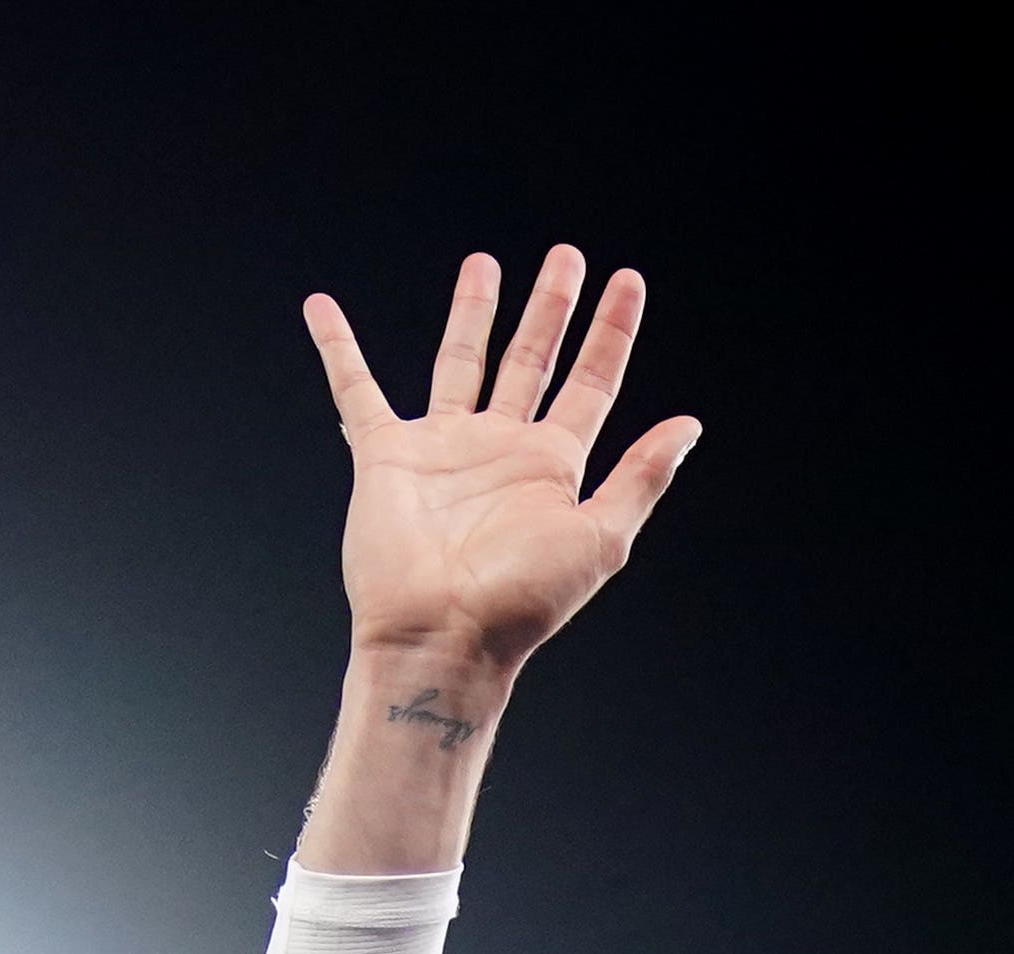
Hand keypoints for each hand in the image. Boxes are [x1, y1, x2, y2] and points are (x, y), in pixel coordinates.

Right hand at [303, 245, 697, 680]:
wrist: (442, 636)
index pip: (591, 383)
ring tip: (484, 263)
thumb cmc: (522, 601)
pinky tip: (323, 309)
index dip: (611, 332)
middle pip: (532, 359)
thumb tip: (690, 425)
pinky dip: (338, 349)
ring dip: (473, 312)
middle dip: (551, 308)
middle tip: (567, 257)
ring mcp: (444, 448)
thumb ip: (641, 477)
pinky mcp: (386, 456)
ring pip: (461, 362)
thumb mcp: (601, 538)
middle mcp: (501, 449)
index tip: (626, 280)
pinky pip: (358, 390)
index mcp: (554, 466)